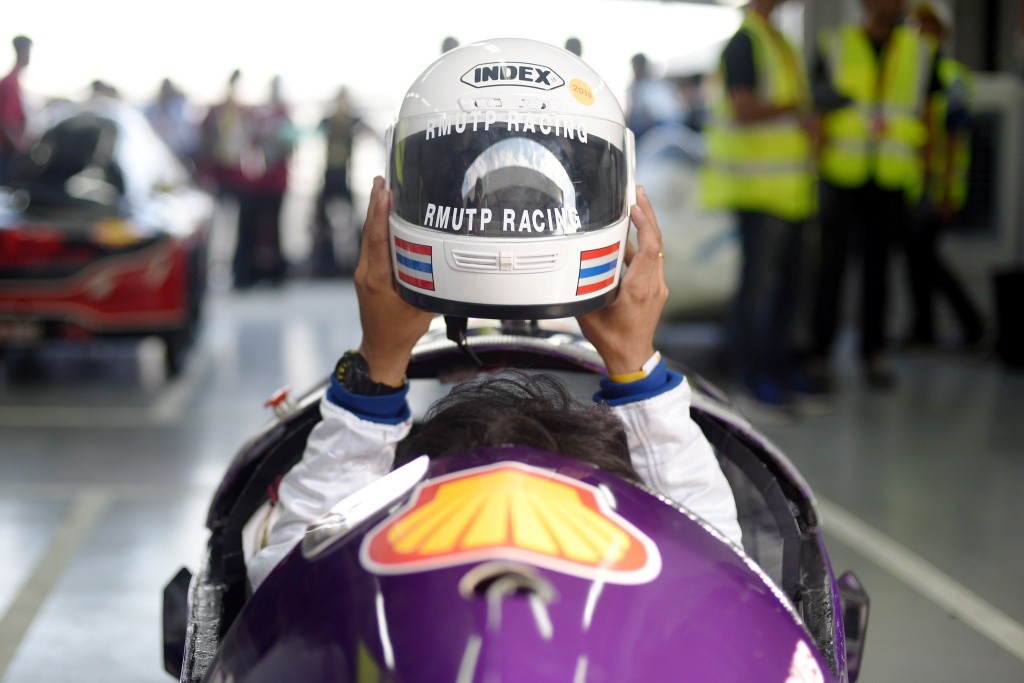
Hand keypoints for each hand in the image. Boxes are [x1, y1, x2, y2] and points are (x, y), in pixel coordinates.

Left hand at [354, 176, 432, 384]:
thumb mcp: (423, 306)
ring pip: (368, 237)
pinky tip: (384, 215)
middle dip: (375, 204)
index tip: (384, 192)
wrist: (381, 349)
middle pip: (369, 231)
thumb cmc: (402, 331)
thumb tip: (448, 260)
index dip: (381, 214)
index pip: (377, 240)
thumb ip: (431, 282)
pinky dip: (377, 228)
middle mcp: (366, 273)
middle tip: (382, 179)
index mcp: (377, 279)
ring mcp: (363, 273)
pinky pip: (370, 246)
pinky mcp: (366, 275)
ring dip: (375, 213)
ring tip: (381, 188)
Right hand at [577, 186, 666, 375]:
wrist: (632, 357)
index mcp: (639, 288)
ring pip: (656, 250)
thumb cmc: (611, 339)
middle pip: (657, 242)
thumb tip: (573, 262)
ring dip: (645, 229)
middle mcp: (653, 285)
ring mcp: (657, 287)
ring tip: (632, 209)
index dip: (643, 222)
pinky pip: (651, 261)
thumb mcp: (590, 311)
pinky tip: (625, 240)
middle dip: (648, 214)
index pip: (650, 247)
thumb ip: (585, 285)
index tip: (632, 205)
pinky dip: (641, 246)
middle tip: (637, 192)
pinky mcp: (655, 290)